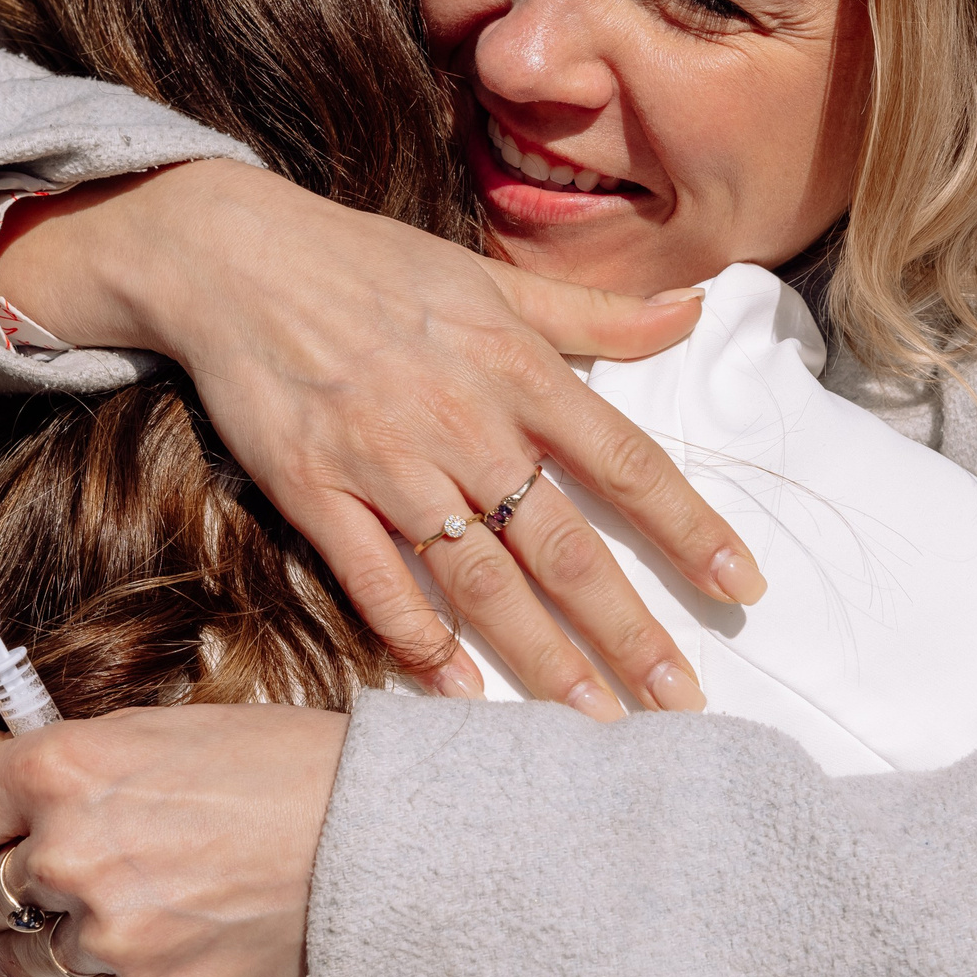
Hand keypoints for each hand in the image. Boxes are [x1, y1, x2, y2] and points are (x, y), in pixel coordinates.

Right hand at [0, 159, 763, 717]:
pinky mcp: (315, 489)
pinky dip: (417, 638)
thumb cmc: (371, 263)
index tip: (741, 582)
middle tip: (681, 701)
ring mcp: (387, 461)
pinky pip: (376, 580)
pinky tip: (458, 688)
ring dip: (540, 656)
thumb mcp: (490, 275)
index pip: (625, 460)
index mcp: (516, 365)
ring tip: (591, 721)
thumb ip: (594, 310)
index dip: (688, 526)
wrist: (235, 256)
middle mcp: (463, 420)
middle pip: (563, 544)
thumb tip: (692, 309)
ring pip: (479, 579)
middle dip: (628, 630)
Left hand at [0, 705, 344, 976]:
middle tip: (89, 853)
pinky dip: (110, 966)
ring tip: (130, 894)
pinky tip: (162, 925)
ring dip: (60, 926)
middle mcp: (71, 853)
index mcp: (66, 768)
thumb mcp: (158, 730)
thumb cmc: (284, 767)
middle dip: (23, 872)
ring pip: (29, 948)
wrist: (374, 838)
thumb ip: (56, 755)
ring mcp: (107, 933)